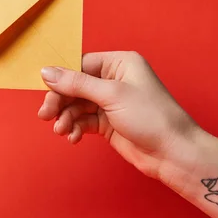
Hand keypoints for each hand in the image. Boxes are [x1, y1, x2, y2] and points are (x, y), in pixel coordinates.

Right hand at [38, 51, 202, 178]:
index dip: (61, 78)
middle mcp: (113, 79)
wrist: (173, 154)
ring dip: (66, 118)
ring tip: (62, 130)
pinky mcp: (108, 122)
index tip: (45, 90)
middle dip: (60, 101)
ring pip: (76, 105)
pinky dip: (75, 128)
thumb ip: (76, 83)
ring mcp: (110, 102)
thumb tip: (47, 72)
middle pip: (74, 86)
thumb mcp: (111, 95)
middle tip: (46, 115)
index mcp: (119, 63)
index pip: (79, 64)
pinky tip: (74, 137)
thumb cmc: (152, 117)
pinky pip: (83, 120)